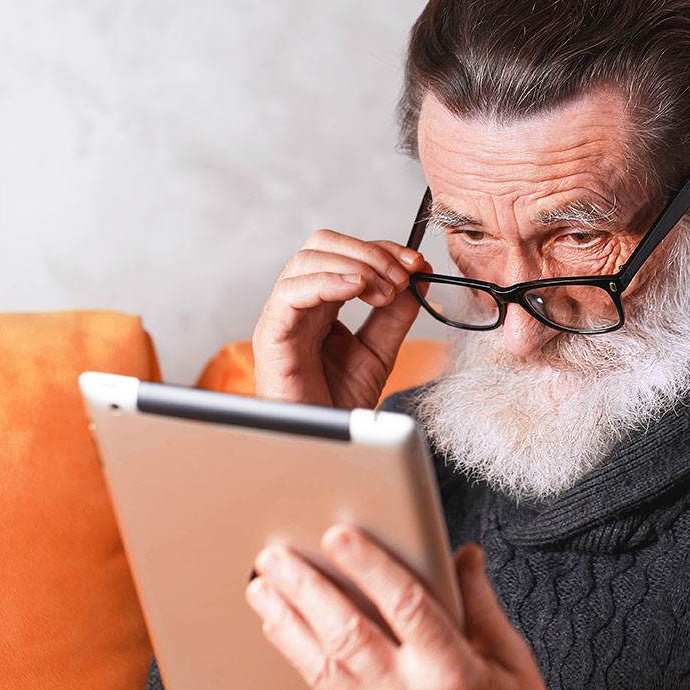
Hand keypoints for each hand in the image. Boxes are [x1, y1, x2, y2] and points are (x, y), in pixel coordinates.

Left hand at [245, 527, 555, 689]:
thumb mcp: (511, 658)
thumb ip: (479, 602)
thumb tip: (464, 555)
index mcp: (452, 669)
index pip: (404, 604)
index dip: (369, 566)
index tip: (340, 536)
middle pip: (349, 633)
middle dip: (307, 590)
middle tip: (277, 558)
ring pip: (325, 664)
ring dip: (288, 622)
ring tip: (263, 589)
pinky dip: (298, 657)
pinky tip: (281, 631)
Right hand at [252, 229, 428, 407]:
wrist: (323, 444)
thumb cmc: (338, 401)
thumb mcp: (380, 350)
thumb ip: (395, 315)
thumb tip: (417, 276)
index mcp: (323, 303)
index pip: (347, 253)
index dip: (383, 250)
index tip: (416, 263)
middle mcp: (300, 302)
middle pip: (323, 244)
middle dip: (369, 252)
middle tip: (401, 277)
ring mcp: (283, 316)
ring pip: (307, 260)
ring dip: (354, 264)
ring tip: (384, 291)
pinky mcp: (272, 334)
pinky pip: (290, 292)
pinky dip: (326, 281)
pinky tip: (356, 288)